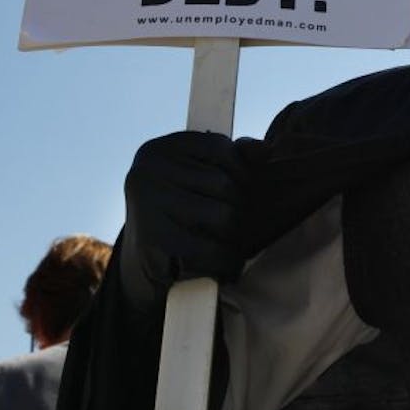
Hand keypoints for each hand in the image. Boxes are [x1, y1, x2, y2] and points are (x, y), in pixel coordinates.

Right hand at [120, 131, 255, 310]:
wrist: (146, 260)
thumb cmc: (181, 211)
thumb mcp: (201, 176)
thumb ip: (234, 157)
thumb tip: (263, 149)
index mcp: (160, 150)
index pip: (218, 146)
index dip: (241, 169)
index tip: (245, 188)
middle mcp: (147, 171)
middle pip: (224, 184)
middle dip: (240, 207)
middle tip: (241, 223)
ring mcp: (146, 205)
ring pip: (223, 215)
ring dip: (235, 235)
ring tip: (233, 241)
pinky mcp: (152, 241)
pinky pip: (210, 248)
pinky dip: (225, 260)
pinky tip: (227, 263)